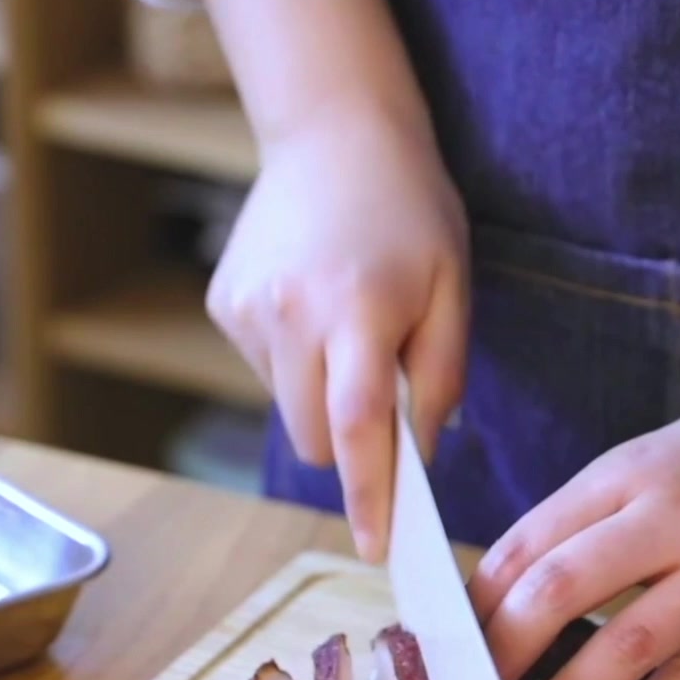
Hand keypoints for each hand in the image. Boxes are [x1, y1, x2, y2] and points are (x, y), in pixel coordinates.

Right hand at [208, 110, 468, 561]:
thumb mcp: (454, 288)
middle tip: (384, 391)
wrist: (335, 134)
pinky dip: (295, 362)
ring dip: (322, 395)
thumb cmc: (411, 212)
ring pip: (288, 410)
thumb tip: (418, 458)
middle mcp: (291, 315)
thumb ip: (440, 378)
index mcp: (358, 312)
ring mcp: (249, 312)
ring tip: (349, 325)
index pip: (358, 427)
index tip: (378, 546)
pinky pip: (266, 372)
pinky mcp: (225, 305)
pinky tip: (314, 304)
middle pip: (316, 438)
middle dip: (352, 442)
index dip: (369, 493)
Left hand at [467, 336, 679, 679]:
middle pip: (561, 590)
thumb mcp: (649, 459)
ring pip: (625, 648)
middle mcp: (678, 517)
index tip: (443, 648)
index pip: (531, 542)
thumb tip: (501, 597)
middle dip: (499, 656)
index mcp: (632, 472)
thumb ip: (583, 519)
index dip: (475, 603)